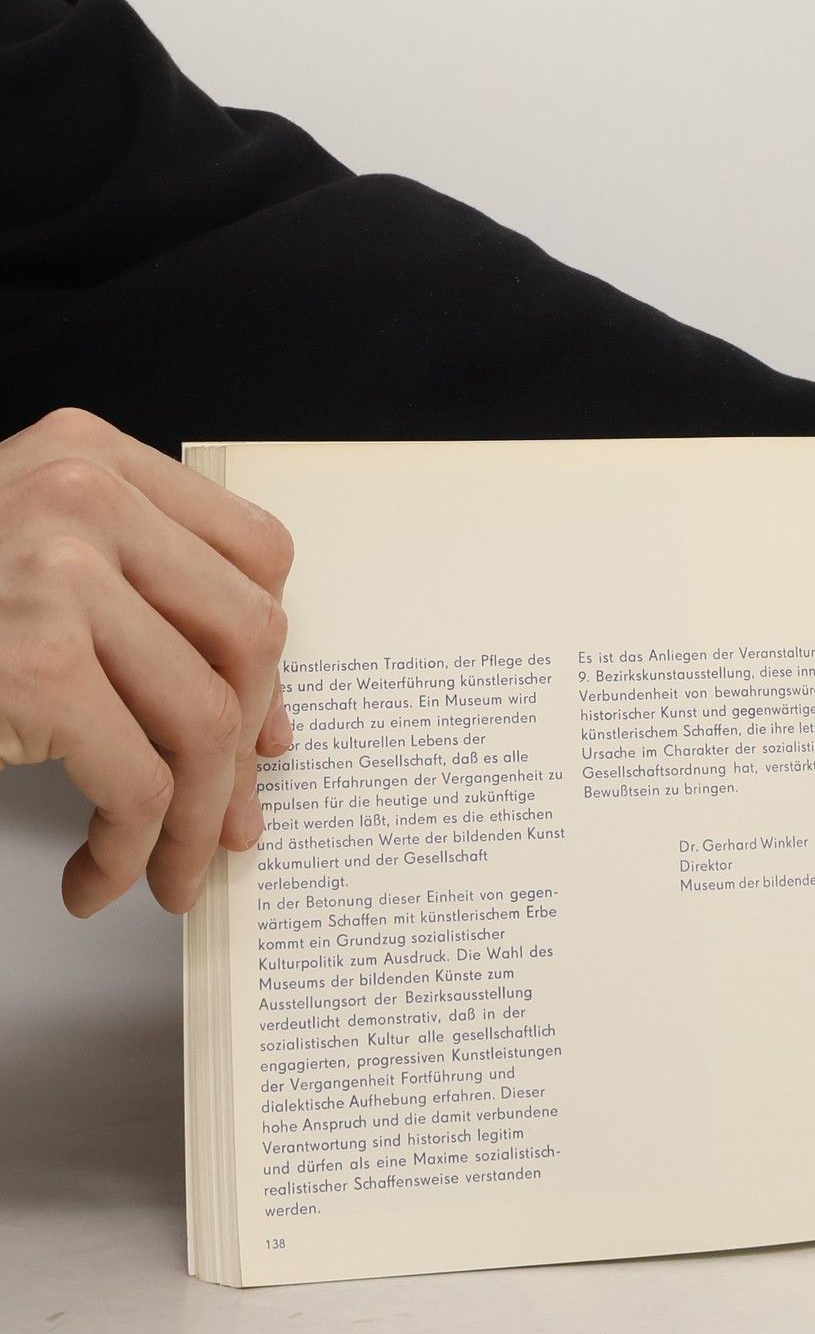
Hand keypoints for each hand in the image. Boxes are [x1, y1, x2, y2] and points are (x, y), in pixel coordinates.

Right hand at [0, 408, 294, 916]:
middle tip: (226, 823)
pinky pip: (141, 780)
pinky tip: (98, 876)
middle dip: (244, 749)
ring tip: (169, 869)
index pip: (256, 553)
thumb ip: (136, 600)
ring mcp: (55, 574)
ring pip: (206, 718)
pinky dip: (133, 848)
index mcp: (90, 458)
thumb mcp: (26, 561)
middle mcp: (82, 496)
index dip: (269, 655)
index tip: (260, 729)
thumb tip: (261, 725)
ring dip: (195, 820)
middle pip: (249, 634)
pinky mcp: (32, 664)